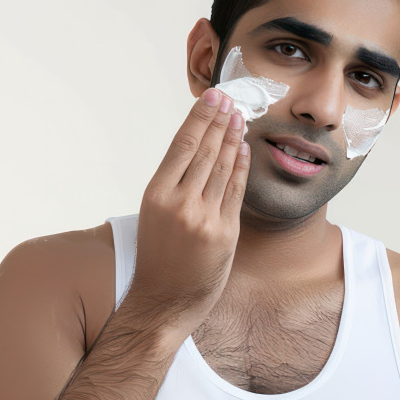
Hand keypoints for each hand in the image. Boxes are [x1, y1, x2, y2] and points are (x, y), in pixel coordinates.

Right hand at [125, 88, 250, 337]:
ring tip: (240, 117)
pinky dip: (241, 167)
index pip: (183, 144)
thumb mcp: (155, 215)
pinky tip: (244, 149)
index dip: (201, 117)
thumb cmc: (157, 259)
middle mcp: (179, 203)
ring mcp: (204, 218)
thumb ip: (173, 185)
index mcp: (156, 195)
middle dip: (220, 120)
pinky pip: (236, 191)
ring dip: (233, 138)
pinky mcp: (224, 233)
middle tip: (231, 99)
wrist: (163, 302)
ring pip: (223, 167)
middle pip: (205, 150)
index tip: (212, 97)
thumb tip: (197, 149)